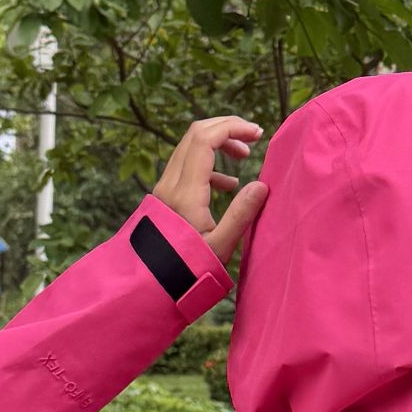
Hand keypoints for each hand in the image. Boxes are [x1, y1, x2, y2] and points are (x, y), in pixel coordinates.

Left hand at [154, 115, 268, 265]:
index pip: (205, 139)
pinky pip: (187, 165)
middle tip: (253, 138)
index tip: (258, 134)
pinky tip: (228, 184)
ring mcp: (165, 187)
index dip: (233, 128)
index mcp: (185, 192)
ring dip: (218, 144)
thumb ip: (242, 215)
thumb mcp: (220, 246)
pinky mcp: (165, 195)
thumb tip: (262, 185)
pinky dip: (209, 163)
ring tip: (244, 157)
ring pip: (190, 147)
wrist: (150, 283)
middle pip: (196, 134)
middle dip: (227, 129)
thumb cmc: (187, 269)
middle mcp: (170, 183)